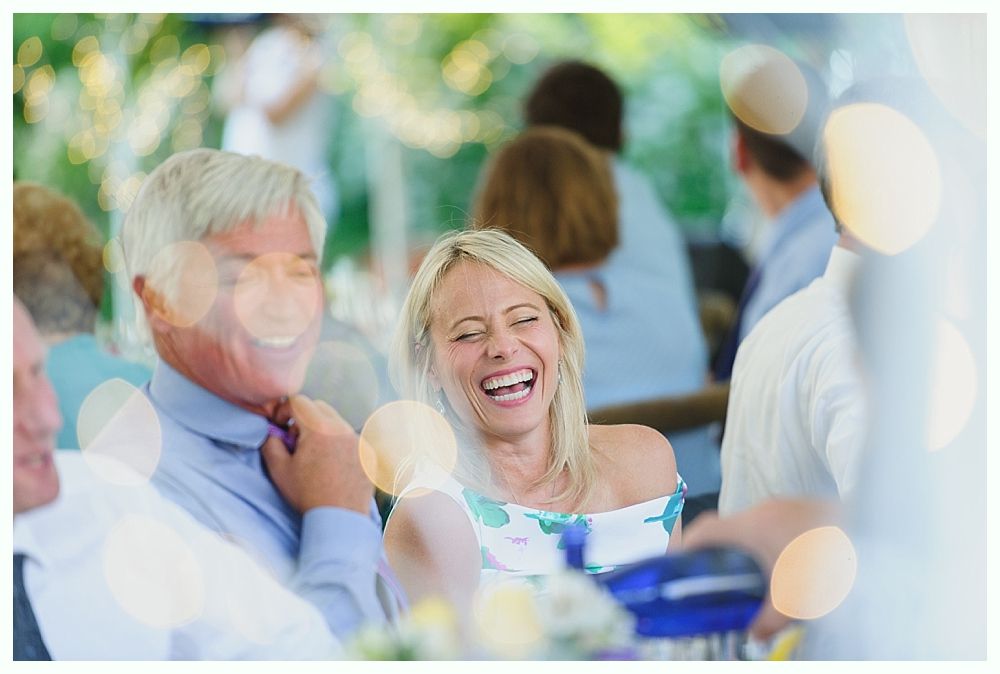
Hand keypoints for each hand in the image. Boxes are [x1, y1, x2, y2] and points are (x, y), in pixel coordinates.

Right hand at [261, 395, 373, 515]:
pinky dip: (336, 442)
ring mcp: (357, 439)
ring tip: (313, 456)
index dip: (283, 410)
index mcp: (320, 428)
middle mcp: (342, 428)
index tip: (278, 427)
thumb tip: (271, 431)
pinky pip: (348, 436)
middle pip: (318, 407)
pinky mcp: (367, 452)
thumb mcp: (279, 470)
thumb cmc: (308, 495)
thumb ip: (270, 443)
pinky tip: (330, 465)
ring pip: (335, 421)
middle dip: (302, 418)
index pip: (298, 401)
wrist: (340, 519)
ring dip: (320, 430)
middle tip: (294, 441)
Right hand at [682, 498, 840, 639]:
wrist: (882, 538)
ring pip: (754, 525)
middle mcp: (766, 509)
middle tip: (714, 578)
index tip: (676, 564)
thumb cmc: (833, 564)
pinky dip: (771, 542)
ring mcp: (789, 505)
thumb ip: (767, 620)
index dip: (685, 546)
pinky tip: (785, 565)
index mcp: (753, 526)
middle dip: (719, 552)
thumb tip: (752, 633)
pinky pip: (777, 523)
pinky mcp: (808, 508)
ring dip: (748, 548)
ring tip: (752, 576)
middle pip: (728, 527)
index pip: (704, 529)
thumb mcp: (795, 601)